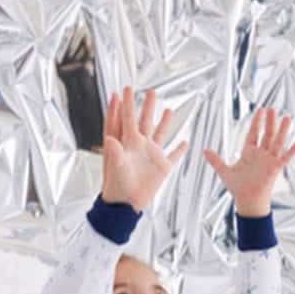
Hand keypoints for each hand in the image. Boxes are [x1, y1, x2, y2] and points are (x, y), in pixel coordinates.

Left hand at [100, 87, 186, 209]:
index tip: (125, 89)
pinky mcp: (162, 167)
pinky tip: (185, 141)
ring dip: (165, 122)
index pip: (128, 119)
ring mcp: (152, 156)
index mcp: (128, 144)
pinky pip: (173, 155)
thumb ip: (115, 153)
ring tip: (168, 109)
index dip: (127, 104)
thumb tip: (109, 140)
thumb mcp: (115, 168)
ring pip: (160, 134)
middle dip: (146, 106)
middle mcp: (141, 146)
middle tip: (149, 91)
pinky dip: (180, 149)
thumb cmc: (116, 186)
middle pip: (145, 121)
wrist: (125, 205)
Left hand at [203, 106, 294, 216]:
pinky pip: (284, 158)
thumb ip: (215, 160)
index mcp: (248, 152)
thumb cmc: (237, 187)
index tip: (260, 109)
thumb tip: (204, 150)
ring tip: (287, 117)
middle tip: (272, 108)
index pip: (253, 133)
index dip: (256, 121)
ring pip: (276, 142)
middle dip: (269, 121)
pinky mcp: (274, 168)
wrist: (246, 200)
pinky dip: (290, 151)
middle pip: (266, 134)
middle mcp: (260, 154)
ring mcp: (269, 160)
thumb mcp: (224, 171)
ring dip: (282, 130)